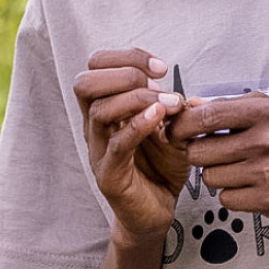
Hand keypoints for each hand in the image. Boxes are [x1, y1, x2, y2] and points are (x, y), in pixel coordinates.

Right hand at [73, 48, 188, 242]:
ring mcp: (98, 151)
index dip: (126, 57)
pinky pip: (116, 145)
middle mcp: (95, 127)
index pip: (96, 66)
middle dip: (124, 72)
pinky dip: (138, 126)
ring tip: (167, 103)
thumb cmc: (161, 167)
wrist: (157, 212)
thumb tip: (184, 94)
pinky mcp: (109, 175)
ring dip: (137, 98)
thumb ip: (175, 108)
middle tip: (157, 82)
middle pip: (85, 82)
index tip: (160, 67)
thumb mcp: (173, 128)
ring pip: (99, 110)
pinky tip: (159, 118)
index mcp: (105, 108)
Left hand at [171, 94, 268, 219]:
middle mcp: (264, 142)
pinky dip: (232, 194)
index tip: (176, 130)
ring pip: (210, 178)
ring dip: (216, 175)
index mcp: (264, 113)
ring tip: (237, 168)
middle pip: (199, 152)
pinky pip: (227, 200)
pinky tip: (249, 184)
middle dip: (199, 153)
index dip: (181, 125)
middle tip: (212, 152)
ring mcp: (267, 173)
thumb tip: (190, 105)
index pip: (205, 117)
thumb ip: (231, 105)